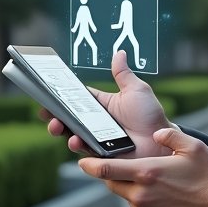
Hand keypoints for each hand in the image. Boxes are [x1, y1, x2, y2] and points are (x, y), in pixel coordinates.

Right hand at [39, 49, 171, 157]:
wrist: (161, 143)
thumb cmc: (151, 116)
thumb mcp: (137, 90)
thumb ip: (123, 74)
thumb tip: (119, 52)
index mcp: (102, 105)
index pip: (76, 98)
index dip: (60, 96)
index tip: (47, 92)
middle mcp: (96, 122)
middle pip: (68, 117)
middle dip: (54, 114)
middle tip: (46, 112)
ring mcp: (96, 138)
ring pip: (71, 133)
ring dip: (60, 129)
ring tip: (57, 125)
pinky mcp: (100, 154)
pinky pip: (83, 150)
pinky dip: (76, 144)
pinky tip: (75, 140)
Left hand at [78, 126, 207, 206]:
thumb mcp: (194, 147)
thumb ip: (171, 135)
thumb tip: (157, 133)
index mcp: (148, 172)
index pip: (107, 169)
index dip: (89, 164)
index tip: (81, 160)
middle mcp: (142, 193)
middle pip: (111, 182)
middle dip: (109, 172)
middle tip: (113, 162)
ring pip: (123, 194)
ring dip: (125, 184)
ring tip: (141, 174)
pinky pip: (135, 205)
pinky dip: (138, 196)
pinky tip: (155, 188)